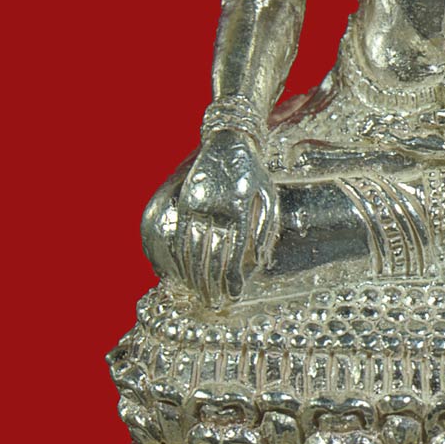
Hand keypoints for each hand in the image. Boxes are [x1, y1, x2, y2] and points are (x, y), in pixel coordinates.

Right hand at [175, 129, 279, 306]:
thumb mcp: (268, 196)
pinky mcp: (181, 199)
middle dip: (212, 284)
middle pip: (210, 256)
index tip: (233, 295)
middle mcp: (215, 206)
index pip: (234, 252)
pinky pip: (176, 235)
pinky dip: (177, 257)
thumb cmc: (254, 173)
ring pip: (190, 249)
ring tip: (200, 295)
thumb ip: (266, 229)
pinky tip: (181, 273)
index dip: (233, 278)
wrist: (227, 140)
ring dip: (193, 277)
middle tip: (215, 303)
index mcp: (239, 206)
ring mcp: (195, 202)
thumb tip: (260, 262)